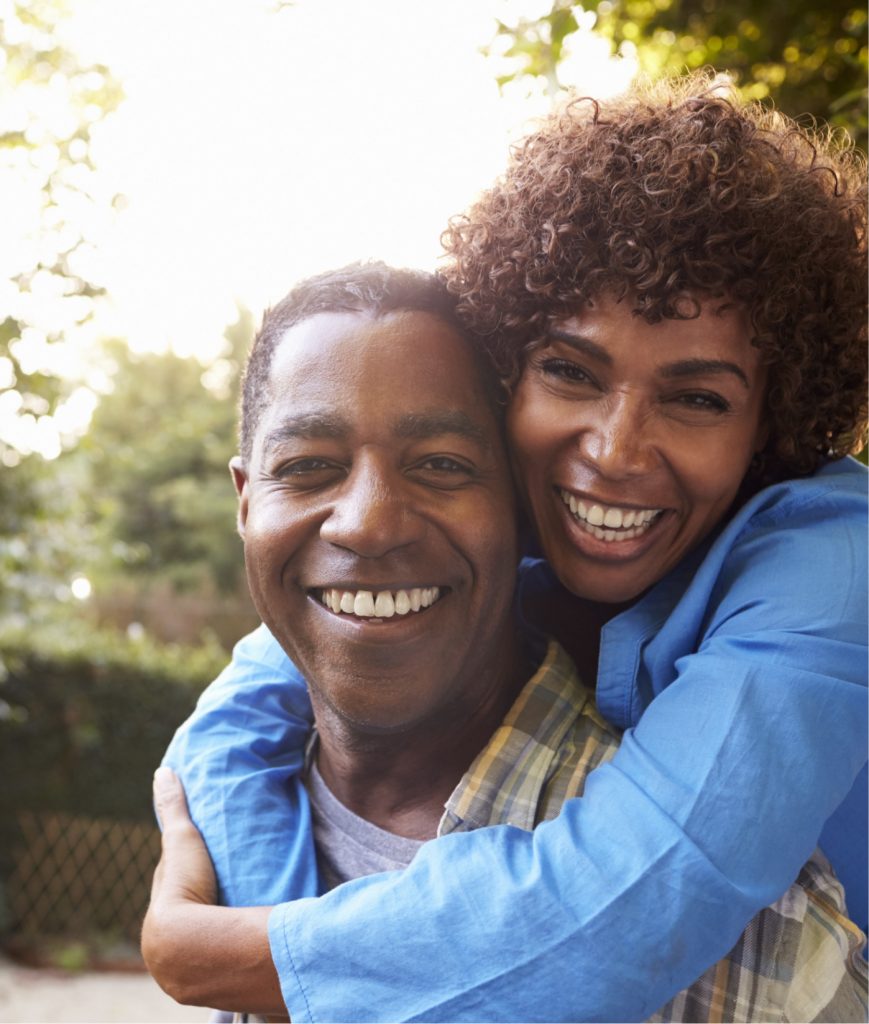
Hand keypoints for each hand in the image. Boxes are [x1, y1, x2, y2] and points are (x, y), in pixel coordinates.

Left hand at [142, 767, 284, 1015]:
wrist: (193, 947)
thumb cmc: (185, 891)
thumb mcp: (183, 843)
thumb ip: (174, 808)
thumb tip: (163, 771)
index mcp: (159, 918)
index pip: (173, 892)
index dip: (189, 877)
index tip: (208, 868)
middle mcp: (167, 950)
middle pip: (188, 922)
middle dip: (203, 909)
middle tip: (230, 893)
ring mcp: (190, 975)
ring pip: (207, 948)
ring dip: (221, 938)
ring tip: (249, 922)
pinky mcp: (220, 987)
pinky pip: (229, 967)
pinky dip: (239, 958)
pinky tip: (258, 952)